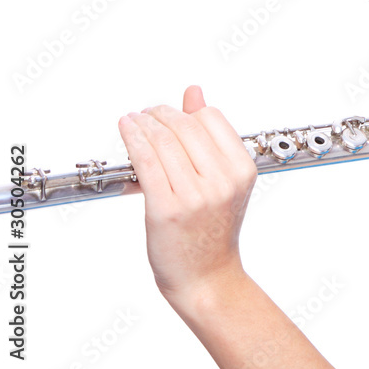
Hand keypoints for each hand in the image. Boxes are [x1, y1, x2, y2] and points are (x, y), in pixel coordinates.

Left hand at [118, 85, 257, 304]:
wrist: (207, 277)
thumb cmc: (213, 230)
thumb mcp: (223, 180)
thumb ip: (209, 136)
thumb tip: (194, 91)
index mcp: (242, 171)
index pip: (212, 119)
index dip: (186, 110)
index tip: (168, 112)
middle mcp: (222, 181)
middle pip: (185, 126)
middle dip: (160, 113)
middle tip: (146, 113)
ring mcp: (195, 196)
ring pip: (163, 141)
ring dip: (142, 123)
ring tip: (132, 120)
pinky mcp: (166, 209)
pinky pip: (146, 161)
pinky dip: (132, 140)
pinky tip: (126, 130)